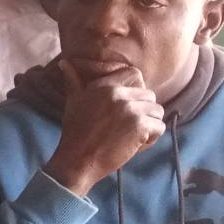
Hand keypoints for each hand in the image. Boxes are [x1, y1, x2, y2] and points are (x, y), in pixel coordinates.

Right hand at [43, 60, 165, 193]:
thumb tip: (64, 62)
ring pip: (157, 111)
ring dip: (149, 124)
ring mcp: (130, 110)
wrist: (77, 160)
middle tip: (128, 127)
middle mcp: (118, 94)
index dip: (137, 89)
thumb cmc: (75, 132)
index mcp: (104, 86)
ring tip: (133, 136)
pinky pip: (159, 127)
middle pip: (149, 95)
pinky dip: (151, 138)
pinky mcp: (139, 126)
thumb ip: (73, 81)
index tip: (130, 105)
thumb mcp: (73, 102)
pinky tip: (135, 145)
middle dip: (143, 111)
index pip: (134, 74)